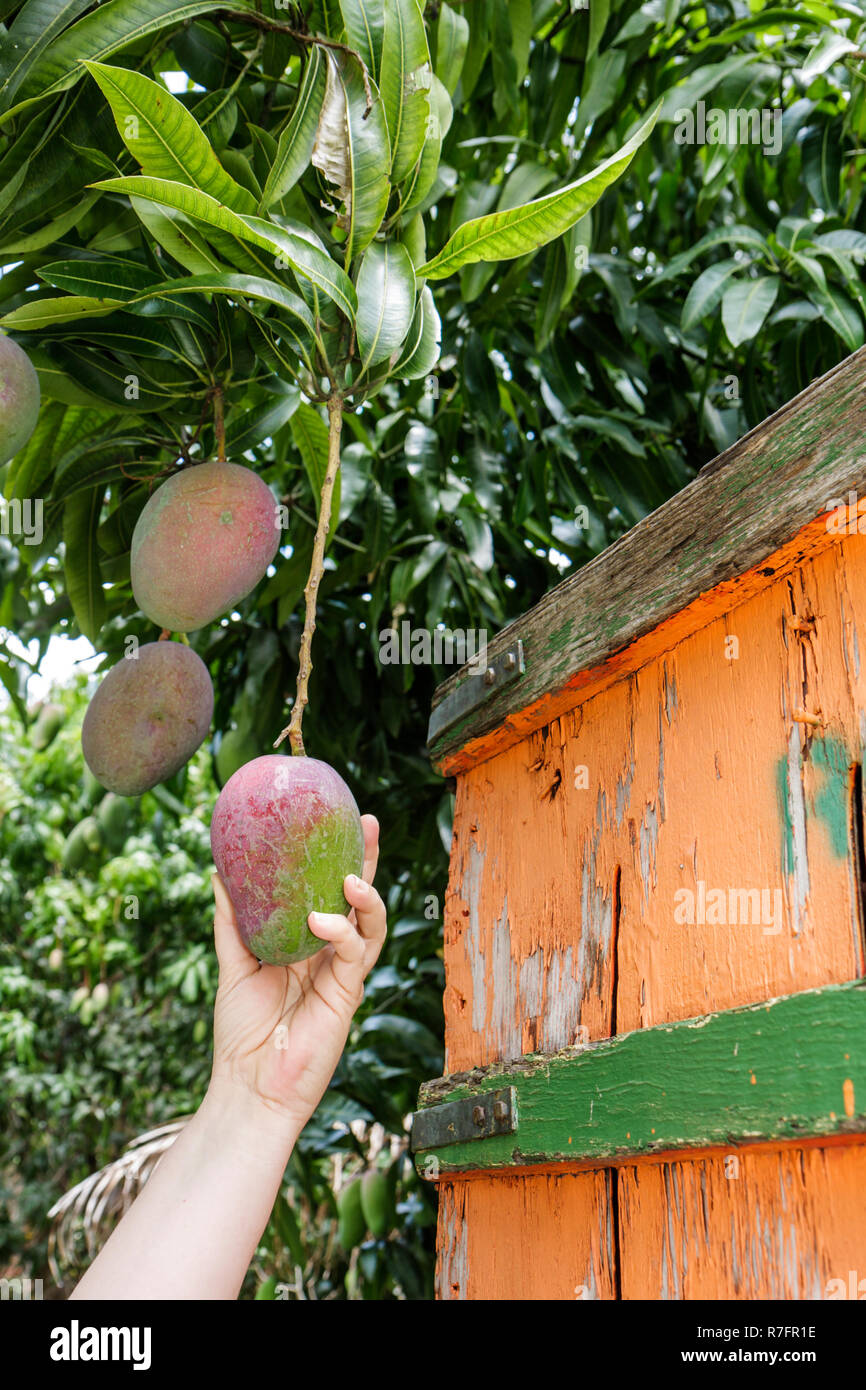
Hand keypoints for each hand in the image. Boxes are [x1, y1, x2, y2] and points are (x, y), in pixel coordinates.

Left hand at [209, 813, 385, 1134]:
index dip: (341, 857)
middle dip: (369, 860)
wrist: (248, 1086)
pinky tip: (322, 922)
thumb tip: (217, 872)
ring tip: (350, 878)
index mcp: (307, 942)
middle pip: (360, 898)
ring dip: (366, 896)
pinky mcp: (348, 993)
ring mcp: (343, 972)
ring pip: (371, 922)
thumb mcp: (233, 965)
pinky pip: (356, 953)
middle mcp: (331, 953)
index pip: (330, 892)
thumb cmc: (241, 1033)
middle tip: (369, 824)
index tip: (343, 819)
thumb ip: (232, 921)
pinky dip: (343, 933)